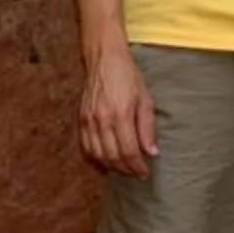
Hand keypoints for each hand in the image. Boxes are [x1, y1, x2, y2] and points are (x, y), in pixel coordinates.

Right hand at [79, 47, 158, 177]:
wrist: (104, 59)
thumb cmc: (127, 76)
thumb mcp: (145, 99)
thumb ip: (147, 128)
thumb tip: (152, 152)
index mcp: (120, 114)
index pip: (129, 151)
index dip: (137, 166)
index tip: (144, 172)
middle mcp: (102, 120)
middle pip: (113, 157)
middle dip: (126, 170)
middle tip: (136, 173)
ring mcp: (89, 120)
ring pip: (98, 155)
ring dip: (111, 167)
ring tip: (124, 169)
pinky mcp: (81, 119)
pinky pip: (86, 147)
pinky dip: (95, 159)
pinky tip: (106, 162)